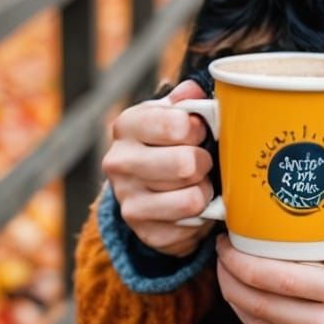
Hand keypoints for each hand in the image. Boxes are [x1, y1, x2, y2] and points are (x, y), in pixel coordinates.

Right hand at [101, 80, 216, 259]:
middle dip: (205, 162)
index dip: (199, 129)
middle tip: (202, 161)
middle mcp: (119, 163)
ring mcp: (128, 200)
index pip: (178, 125)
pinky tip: (190, 207)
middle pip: (187, 165)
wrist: (147, 186)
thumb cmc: (168, 142)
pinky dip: (200, 218)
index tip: (197, 132)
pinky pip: (190, 227)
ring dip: (204, 191)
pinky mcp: (144, 231)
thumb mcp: (173, 114)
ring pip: (192, 199)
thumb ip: (187, 99)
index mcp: (128, 125)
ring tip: (197, 183)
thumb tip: (194, 92)